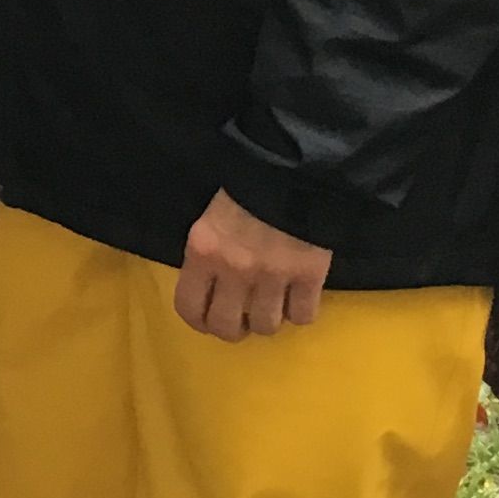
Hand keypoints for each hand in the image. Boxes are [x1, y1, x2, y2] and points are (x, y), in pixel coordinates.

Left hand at [175, 188, 331, 339]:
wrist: (296, 169)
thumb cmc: (247, 187)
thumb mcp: (211, 217)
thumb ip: (207, 253)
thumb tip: (209, 285)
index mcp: (203, 251)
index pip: (188, 307)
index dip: (199, 321)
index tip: (208, 319)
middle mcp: (234, 269)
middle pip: (227, 327)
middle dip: (234, 328)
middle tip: (242, 318)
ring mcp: (273, 275)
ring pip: (267, 327)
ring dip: (268, 320)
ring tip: (271, 306)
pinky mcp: (309, 276)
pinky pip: (303, 316)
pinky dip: (301, 312)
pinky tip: (298, 298)